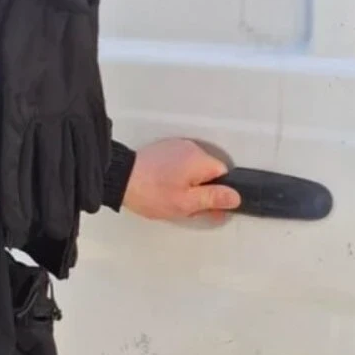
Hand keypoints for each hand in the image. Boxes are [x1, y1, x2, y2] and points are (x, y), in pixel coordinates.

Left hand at [122, 138, 239, 220]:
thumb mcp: (186, 203)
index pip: (225, 175)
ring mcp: (177, 148)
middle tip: (185, 206)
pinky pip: (180, 165)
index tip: (208, 207)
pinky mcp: (165, 150)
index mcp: (200, 160)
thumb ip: (213, 199)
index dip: (218, 194)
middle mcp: (191, 149)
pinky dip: (176, 177)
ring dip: (188, 185)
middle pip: (209, 173)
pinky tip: (164, 187)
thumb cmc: (149, 191)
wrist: (120, 178)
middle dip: (201, 191)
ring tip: (171, 197)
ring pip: (194, 170)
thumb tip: (234, 197)